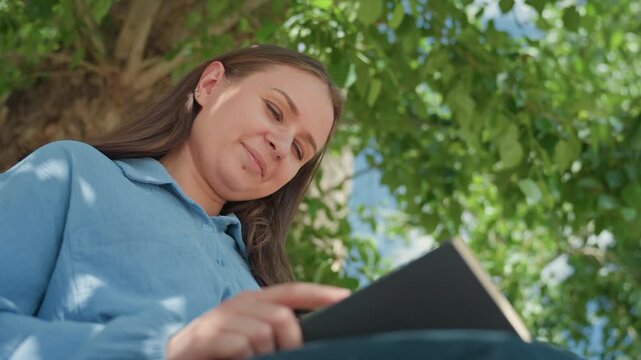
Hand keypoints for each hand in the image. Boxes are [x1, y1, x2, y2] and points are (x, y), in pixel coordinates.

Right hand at [165, 282, 349, 359]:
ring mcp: (220, 319)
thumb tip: (303, 333)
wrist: (175, 356)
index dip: (320, 293)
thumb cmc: (220, 349)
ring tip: (252, 359)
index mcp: (252, 300)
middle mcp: (238, 303)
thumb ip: (274, 329)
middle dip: (290, 341)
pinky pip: (242, 347)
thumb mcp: (250, 334)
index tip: (346, 298)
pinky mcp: (205, 338)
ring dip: (264, 354)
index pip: (292, 291)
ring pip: (264, 333)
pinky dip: (246, 359)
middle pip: (282, 316)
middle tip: (283, 355)